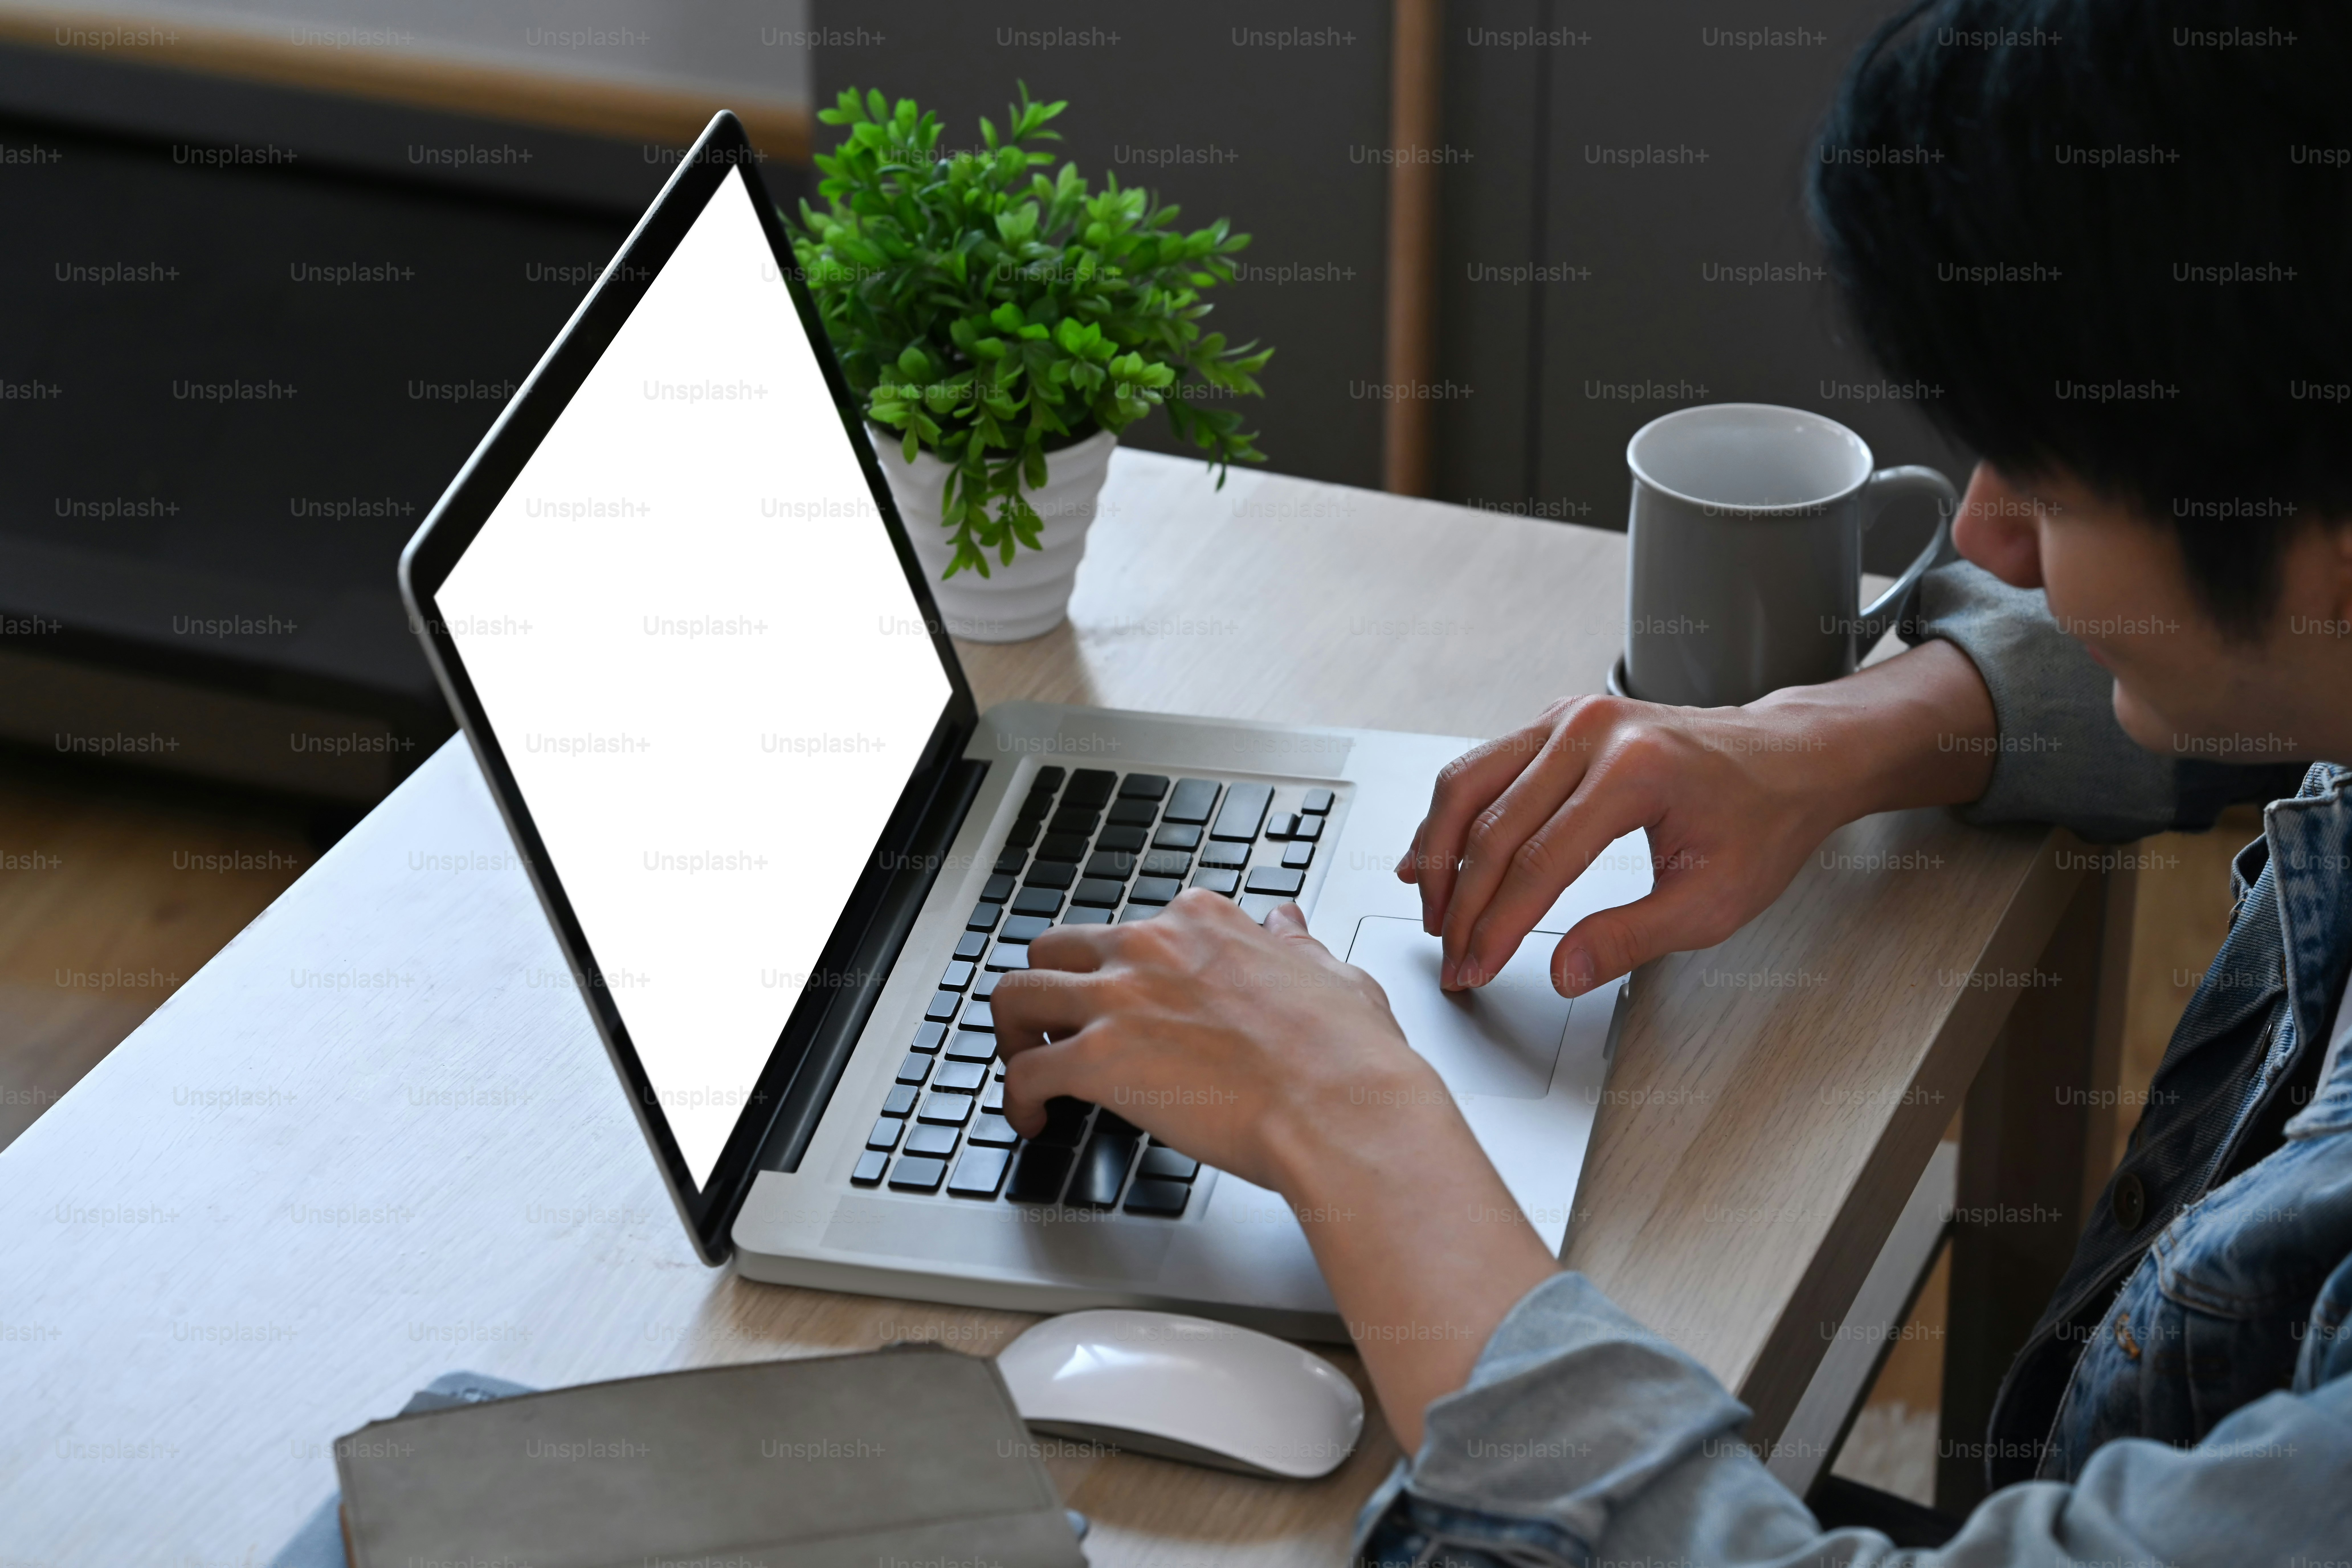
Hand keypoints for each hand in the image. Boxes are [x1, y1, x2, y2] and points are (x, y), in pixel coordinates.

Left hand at [988, 888, 1561, 1451]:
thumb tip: (1285, 924)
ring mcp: (1119, 1000)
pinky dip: (1016, 1096)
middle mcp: (1150, 946)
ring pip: (1016, 994)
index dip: (1118, 969)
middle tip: (1055, 1029)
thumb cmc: (1346, 1055)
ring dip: (1012, 1032)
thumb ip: (1295, 946)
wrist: (1343, 1108)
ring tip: (1025, 1066)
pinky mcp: (1099, 1059)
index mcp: (1202, 923)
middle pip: (1054, 949)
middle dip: (1048, 989)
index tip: (1121, 1000)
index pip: (1130, 927)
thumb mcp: (1330, 972)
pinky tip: (1032, 1117)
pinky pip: (1023, 1071)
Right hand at [1400, 643, 1998, 996]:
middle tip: (1451, 959)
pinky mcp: (1557, 720)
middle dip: (1461, 904)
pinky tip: (1433, 856)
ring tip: (1433, 913)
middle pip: (1491, 825)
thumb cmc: (1762, 820)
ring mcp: (1568, 717)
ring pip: (1468, 784)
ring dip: (1438, 854)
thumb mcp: (1715, 900)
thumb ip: (1633, 939)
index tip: (1475, 971)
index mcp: (1634, 771)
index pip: (1537, 863)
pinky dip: (1452, 815)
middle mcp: (1591, 730)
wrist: (1789, 757)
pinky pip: (1483, 766)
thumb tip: (1563, 972)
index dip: (1497, 928)